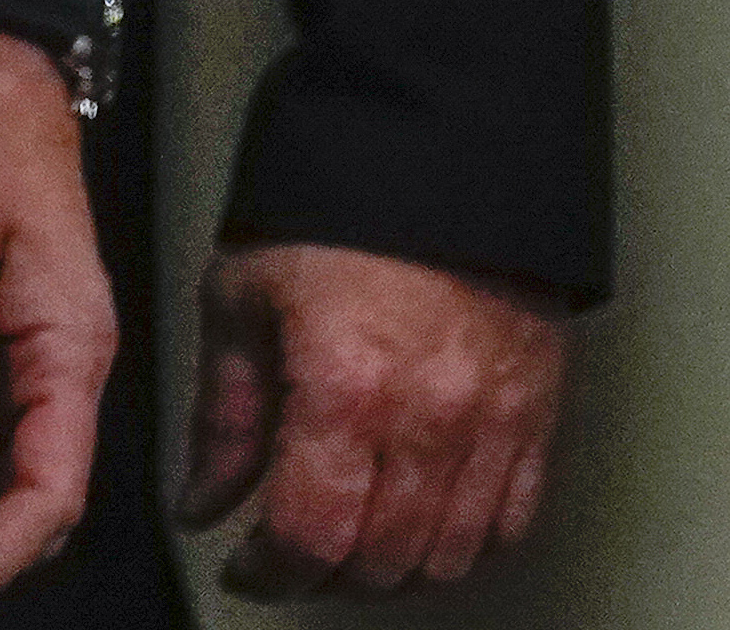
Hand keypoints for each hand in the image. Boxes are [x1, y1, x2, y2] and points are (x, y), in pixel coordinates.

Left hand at [179, 240, 570, 595]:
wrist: (434, 161)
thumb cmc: (328, 215)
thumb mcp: (240, 297)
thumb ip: (223, 415)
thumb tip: (201, 501)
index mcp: (345, 387)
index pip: (310, 532)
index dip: (270, 572)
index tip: (244, 569)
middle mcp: (428, 418)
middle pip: (381, 559)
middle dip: (322, 577)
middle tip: (287, 562)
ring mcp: (494, 425)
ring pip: (449, 556)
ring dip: (391, 573)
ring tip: (346, 551)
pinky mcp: (537, 420)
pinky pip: (509, 524)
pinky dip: (463, 548)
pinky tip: (420, 534)